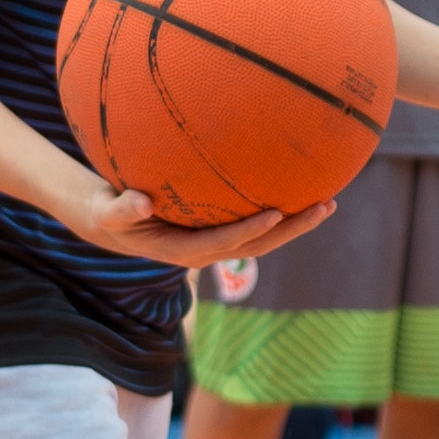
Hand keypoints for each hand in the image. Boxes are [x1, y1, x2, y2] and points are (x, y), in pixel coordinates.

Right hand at [65, 182, 330, 271]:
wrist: (115, 222)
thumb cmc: (111, 213)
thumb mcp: (108, 212)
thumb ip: (122, 209)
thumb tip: (141, 201)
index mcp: (185, 251)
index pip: (226, 243)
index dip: (251, 231)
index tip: (276, 213)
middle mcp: (208, 252)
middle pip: (258, 246)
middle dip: (293, 229)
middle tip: (325, 206)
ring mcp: (217, 243)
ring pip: (264, 239)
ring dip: (297, 223)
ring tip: (329, 202)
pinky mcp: (221, 231)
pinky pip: (256, 223)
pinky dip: (281, 211)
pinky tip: (302, 186)